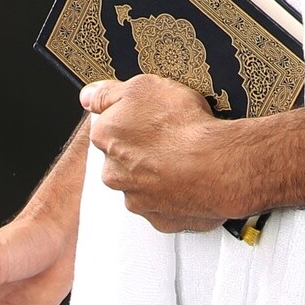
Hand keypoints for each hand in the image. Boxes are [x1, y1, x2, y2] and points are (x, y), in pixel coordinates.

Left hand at [80, 74, 233, 232]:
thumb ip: (108, 93)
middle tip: (169, 135)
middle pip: (122, 157)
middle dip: (141, 148)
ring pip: (143, 183)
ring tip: (185, 157)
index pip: (107, 125)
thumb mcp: (143, 86)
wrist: (216, 164)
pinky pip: (165, 205)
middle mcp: (114, 172)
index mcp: (106, 138)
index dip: (131, 118)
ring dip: (158, 172)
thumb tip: (89, 96)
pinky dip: (175, 194)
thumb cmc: (182, 125)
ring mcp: (137, 198)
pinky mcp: (161, 218)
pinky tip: (191, 177)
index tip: (149, 115)